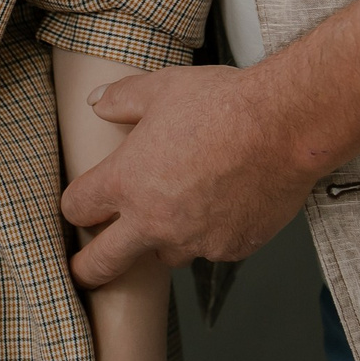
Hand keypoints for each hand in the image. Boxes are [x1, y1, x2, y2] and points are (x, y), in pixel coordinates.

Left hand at [61, 61, 312, 285]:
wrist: (283, 127)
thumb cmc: (222, 105)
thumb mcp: (161, 88)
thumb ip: (121, 99)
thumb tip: (96, 103)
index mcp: (126, 182)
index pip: (78, 207)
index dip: (76, 205)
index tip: (81, 206)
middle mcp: (154, 221)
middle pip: (104, 263)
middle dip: (88, 269)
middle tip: (83, 271)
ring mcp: (194, 241)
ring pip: (165, 255)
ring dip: (164, 240)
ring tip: (179, 212)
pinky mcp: (231, 248)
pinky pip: (211, 249)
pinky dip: (211, 234)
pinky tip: (224, 204)